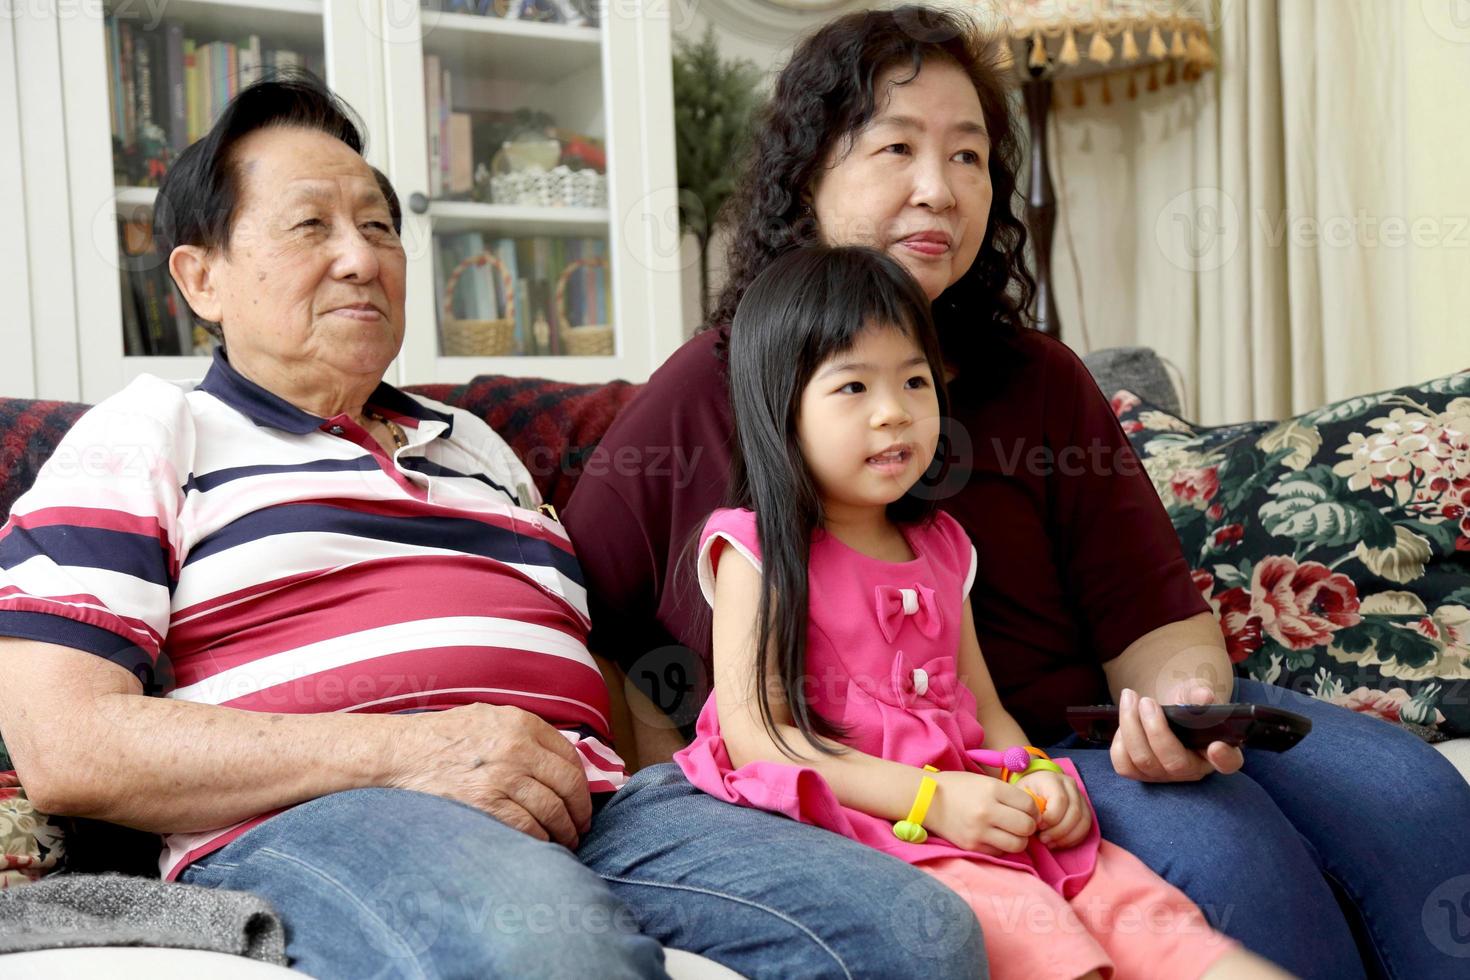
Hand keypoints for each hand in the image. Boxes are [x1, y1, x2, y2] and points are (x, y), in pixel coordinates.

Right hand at [388, 703, 592, 847]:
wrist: (401, 754)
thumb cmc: (444, 737)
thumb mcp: (490, 718)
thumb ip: (525, 734)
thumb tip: (560, 761)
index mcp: (521, 724)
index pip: (570, 757)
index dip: (582, 784)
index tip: (581, 800)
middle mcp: (517, 749)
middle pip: (569, 786)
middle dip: (580, 812)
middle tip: (580, 827)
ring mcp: (502, 778)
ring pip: (553, 811)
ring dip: (564, 831)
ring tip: (564, 840)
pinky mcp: (486, 805)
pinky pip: (528, 828)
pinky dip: (540, 840)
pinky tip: (540, 843)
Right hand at [927, 770, 1039, 854]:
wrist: (927, 800)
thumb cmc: (959, 788)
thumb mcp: (985, 782)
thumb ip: (1009, 795)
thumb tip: (1034, 813)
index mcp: (992, 790)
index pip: (1029, 805)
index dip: (1034, 810)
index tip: (1028, 811)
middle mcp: (986, 811)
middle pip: (1026, 826)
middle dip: (1029, 826)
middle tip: (1022, 823)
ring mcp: (978, 831)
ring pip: (1017, 844)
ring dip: (1018, 839)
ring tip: (1010, 832)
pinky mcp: (972, 846)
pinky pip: (1000, 852)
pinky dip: (1002, 847)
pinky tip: (995, 837)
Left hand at [1015, 769, 1090, 848]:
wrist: (1034, 788)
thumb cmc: (1025, 794)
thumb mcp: (1020, 796)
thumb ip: (1025, 807)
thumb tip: (1033, 824)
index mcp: (1051, 779)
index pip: (1060, 800)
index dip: (1050, 818)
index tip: (1037, 826)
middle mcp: (1069, 784)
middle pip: (1074, 812)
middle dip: (1058, 831)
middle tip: (1043, 839)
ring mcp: (1080, 796)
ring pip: (1083, 820)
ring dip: (1066, 837)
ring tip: (1050, 843)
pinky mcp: (1085, 808)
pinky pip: (1086, 827)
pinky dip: (1073, 839)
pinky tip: (1058, 843)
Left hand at [1110, 685, 1244, 782]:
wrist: (1164, 707)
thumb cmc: (1186, 702)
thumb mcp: (1195, 693)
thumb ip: (1199, 694)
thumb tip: (1202, 697)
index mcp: (1219, 751)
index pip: (1229, 763)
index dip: (1225, 759)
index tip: (1216, 746)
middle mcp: (1193, 770)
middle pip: (1174, 762)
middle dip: (1155, 728)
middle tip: (1146, 700)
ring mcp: (1166, 775)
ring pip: (1143, 761)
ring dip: (1131, 726)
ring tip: (1130, 697)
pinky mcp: (1141, 774)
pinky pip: (1123, 765)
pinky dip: (1119, 740)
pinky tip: (1125, 719)